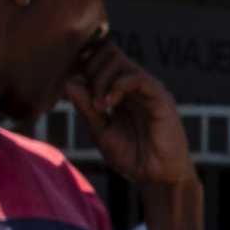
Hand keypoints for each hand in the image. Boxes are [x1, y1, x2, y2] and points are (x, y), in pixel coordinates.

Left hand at [65, 33, 194, 189]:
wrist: (157, 177)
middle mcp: (134, 85)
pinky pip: (137, 78)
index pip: (98, 59)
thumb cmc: (132, 156)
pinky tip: (107, 104)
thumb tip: (69, 82)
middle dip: (88, 70)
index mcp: (119, 90)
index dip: (80, 67)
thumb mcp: (100, 131)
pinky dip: (116, 86)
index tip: (71, 88)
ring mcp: (148, 89)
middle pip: (106, 52)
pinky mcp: (160, 98)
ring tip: (98, 106)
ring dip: (100, 80)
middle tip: (86, 98)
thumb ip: (86, 108)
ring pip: (118, 61)